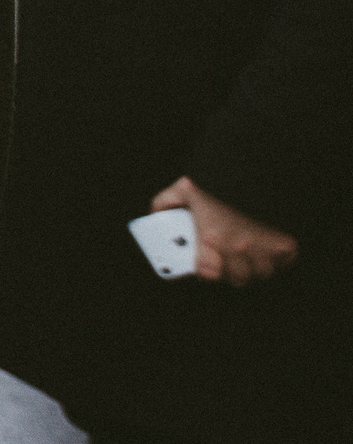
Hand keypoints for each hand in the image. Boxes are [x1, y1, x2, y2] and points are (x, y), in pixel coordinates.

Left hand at [152, 176, 298, 285]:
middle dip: (229, 270)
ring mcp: (266, 249)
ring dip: (254, 267)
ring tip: (247, 254)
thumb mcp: (185, 187)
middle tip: (226, 257)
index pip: (208, 274)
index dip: (206, 270)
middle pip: (236, 278)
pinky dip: (277, 259)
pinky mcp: (288, 245)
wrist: (260, 164)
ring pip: (261, 274)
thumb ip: (166, 203)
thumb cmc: (221, 178)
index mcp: (213, 238)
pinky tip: (267, 247)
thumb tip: (156, 215)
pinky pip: (283, 264)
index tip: (205, 263)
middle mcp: (240, 248)